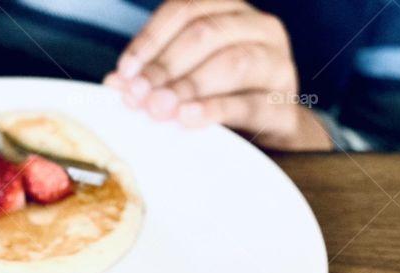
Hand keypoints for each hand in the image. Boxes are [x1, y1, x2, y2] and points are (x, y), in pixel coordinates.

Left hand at [105, 0, 330, 150]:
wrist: (273, 133)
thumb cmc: (225, 98)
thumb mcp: (191, 77)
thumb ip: (158, 74)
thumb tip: (116, 82)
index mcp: (231, 11)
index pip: (186, 9)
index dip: (151, 38)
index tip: (125, 71)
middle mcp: (258, 27)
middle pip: (206, 33)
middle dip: (165, 65)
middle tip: (137, 95)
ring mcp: (277, 63)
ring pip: (232, 63)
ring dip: (188, 86)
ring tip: (159, 108)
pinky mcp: (283, 104)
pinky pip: (248, 103)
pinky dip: (214, 110)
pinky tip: (188, 118)